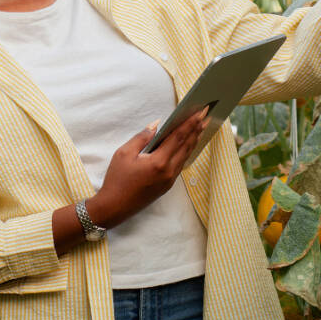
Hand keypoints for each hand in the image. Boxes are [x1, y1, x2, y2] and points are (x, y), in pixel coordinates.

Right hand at [85, 108, 209, 228]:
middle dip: (196, 129)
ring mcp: (170, 180)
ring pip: (186, 156)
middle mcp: (168, 171)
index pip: (178, 137)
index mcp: (158, 162)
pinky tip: (188, 145)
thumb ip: (142, 137)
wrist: (115, 206)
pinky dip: (186, 152)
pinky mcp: (167, 185)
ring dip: (193, 140)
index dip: (190, 123)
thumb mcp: (124, 153)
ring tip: (200, 127)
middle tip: (205, 116)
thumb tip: (156, 124)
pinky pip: (181, 164)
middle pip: (186, 146)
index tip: (200, 112)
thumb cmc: (117, 179)